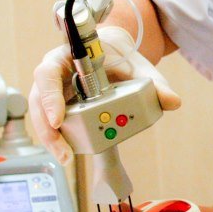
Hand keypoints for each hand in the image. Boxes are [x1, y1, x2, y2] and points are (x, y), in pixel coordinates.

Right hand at [28, 26, 180, 163]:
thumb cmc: (119, 57)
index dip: (50, 96)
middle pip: (39, 99)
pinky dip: (58, 139)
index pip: (47, 72)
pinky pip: (51, 123)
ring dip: (51, 139)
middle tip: (64, 152)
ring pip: (42, 115)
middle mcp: (53, 73)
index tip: (58, 119)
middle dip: (48, 128)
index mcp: (66, 56)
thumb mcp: (137, 67)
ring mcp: (52, 91)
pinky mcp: (57, 105)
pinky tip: (68, 154)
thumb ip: (155, 83)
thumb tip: (173, 101)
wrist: (112, 53)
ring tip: (67, 158)